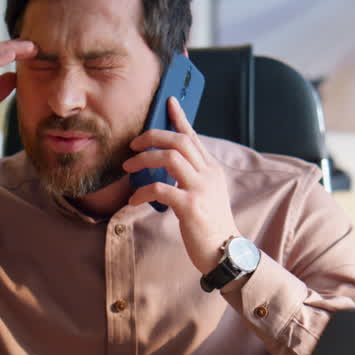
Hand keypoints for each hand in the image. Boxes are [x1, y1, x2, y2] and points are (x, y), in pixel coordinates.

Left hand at [124, 97, 240, 274]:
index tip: (168, 101)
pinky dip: (142, 192)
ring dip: (144, 160)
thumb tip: (168, 167)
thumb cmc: (211, 227)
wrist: (226, 254)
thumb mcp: (206, 195)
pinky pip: (160, 189)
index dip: (179, 117)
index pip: (193, 136)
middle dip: (152, 137)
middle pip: (179, 140)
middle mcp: (208, 174)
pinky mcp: (191, 206)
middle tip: (133, 145)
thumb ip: (192, 178)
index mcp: (212, 170)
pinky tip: (133, 200)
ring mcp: (201, 189)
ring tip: (128, 169)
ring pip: (169, 158)